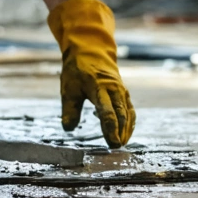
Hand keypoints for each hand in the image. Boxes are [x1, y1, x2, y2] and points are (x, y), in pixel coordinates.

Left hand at [47, 0, 134, 147]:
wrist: (91, 50)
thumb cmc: (77, 70)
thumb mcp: (68, 88)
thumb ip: (69, 110)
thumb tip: (68, 129)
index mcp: (99, 87)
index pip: (107, 112)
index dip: (110, 128)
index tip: (111, 143)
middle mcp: (114, 89)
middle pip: (121, 113)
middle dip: (120, 131)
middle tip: (117, 148)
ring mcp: (121, 90)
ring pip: (128, 112)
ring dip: (127, 129)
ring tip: (122, 144)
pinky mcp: (124, 92)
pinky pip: (130, 108)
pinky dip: (130, 122)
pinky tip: (126, 133)